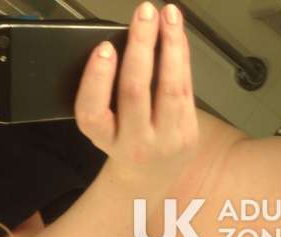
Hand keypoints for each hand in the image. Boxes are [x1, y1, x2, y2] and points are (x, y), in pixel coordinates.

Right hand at [75, 2, 198, 181]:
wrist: (150, 177)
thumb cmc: (124, 142)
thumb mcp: (106, 125)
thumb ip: (107, 92)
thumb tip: (129, 39)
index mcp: (105, 140)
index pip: (92, 113)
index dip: (97, 79)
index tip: (104, 48)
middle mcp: (135, 144)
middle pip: (135, 92)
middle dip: (140, 47)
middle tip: (143, 13)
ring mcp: (166, 141)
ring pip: (170, 89)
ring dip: (171, 47)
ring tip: (168, 16)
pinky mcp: (189, 134)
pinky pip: (187, 90)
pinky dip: (182, 58)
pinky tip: (179, 37)